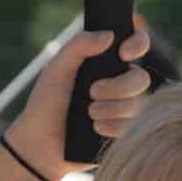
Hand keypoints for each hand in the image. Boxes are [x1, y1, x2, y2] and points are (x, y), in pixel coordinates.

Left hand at [7, 15, 152, 179]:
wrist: (41, 145)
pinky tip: (96, 129)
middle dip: (119, 86)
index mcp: (106, 64)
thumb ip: (78, 46)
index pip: (136, 44)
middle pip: (140, 78)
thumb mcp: (57, 69)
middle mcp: (120, 85)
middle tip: (92, 92)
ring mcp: (124, 110)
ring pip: (138, 104)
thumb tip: (109, 35)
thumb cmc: (46, 104)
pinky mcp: (124, 134)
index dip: (137, 44)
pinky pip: (133, 127)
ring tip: (89, 114)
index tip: (122, 52)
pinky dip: (114, 126)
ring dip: (112, 108)